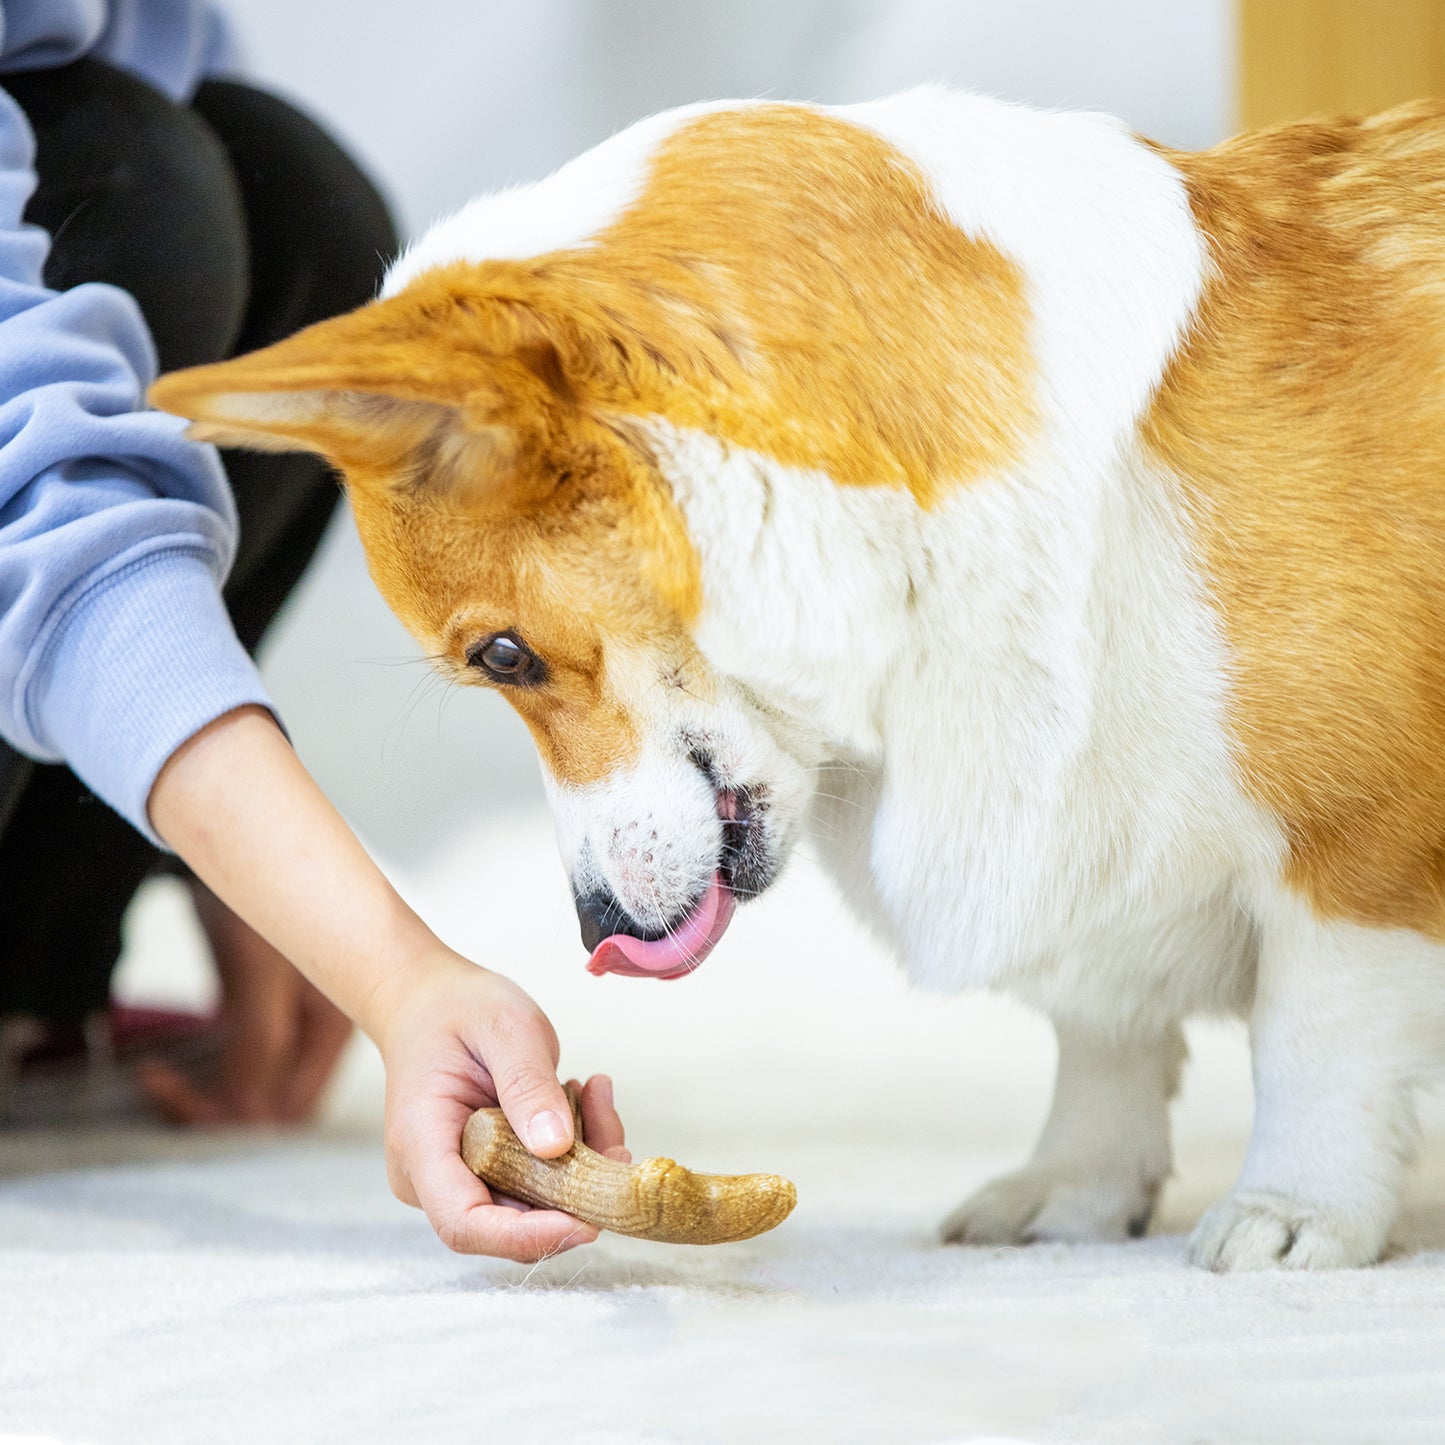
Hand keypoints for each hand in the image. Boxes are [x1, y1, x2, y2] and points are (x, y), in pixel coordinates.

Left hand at [138, 882, 353, 1123]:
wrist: (234, 842)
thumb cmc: (259, 893)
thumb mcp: (260, 971)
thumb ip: (258, 1043)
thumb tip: (247, 1107)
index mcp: (335, 1024)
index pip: (294, 1104)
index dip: (240, 1114)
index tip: (183, 1099)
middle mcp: (317, 1030)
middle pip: (271, 1101)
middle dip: (216, 1108)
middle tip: (161, 1090)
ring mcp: (288, 1022)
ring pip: (248, 1086)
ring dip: (202, 1093)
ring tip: (157, 1081)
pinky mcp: (258, 1011)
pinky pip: (233, 1063)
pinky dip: (199, 1071)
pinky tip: (164, 1064)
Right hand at [372, 950, 628, 1261]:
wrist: (430, 1001)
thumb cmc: (458, 1009)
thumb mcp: (503, 1028)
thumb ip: (528, 1084)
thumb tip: (557, 1146)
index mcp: (421, 1143)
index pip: (464, 1223)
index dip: (526, 1237)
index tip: (587, 1222)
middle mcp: (433, 1177)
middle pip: (508, 1221)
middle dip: (575, 1191)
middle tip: (613, 1133)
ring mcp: (460, 1177)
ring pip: (535, 1203)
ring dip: (582, 1162)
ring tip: (594, 1094)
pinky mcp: (488, 1171)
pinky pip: (540, 1180)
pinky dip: (574, 1148)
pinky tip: (583, 1096)